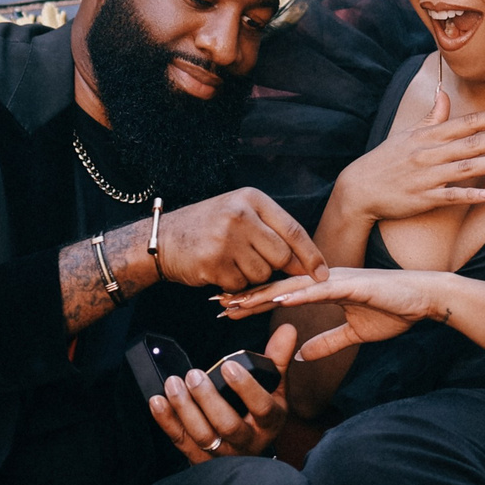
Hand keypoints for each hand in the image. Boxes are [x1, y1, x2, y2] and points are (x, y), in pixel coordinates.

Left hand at [148, 324, 297, 463]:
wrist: (248, 453)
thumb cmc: (260, 414)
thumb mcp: (274, 389)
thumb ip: (277, 359)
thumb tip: (287, 330)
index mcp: (269, 422)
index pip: (262, 407)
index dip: (245, 387)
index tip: (228, 366)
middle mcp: (247, 440)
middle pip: (228, 425)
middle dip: (208, 399)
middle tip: (194, 375)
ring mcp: (222, 452)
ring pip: (203, 435)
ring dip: (185, 409)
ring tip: (173, 384)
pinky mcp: (199, 457)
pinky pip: (181, 441)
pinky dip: (167, 421)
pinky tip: (158, 401)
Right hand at [154, 188, 328, 290]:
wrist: (162, 239)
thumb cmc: (207, 227)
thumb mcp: (238, 213)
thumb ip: (270, 230)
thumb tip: (306, 263)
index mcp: (251, 199)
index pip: (293, 230)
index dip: (311, 255)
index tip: (323, 273)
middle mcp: (240, 215)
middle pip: (281, 256)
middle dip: (277, 269)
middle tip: (258, 265)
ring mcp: (225, 239)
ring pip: (262, 273)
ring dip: (252, 277)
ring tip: (232, 262)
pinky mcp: (213, 262)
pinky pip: (241, 284)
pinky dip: (234, 285)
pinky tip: (219, 270)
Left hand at [223, 268, 456, 359]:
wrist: (427, 299)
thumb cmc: (396, 310)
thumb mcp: (355, 334)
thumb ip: (326, 343)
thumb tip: (300, 356)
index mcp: (324, 290)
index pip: (281, 297)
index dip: (253, 302)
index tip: (226, 309)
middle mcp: (325, 281)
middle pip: (278, 288)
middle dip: (247, 296)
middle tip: (215, 304)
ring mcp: (338, 281)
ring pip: (292, 288)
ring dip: (262, 295)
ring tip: (236, 302)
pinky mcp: (354, 285)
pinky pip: (321, 291)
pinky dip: (299, 295)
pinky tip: (278, 300)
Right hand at [330, 87, 484, 225]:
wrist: (359, 188)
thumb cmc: (385, 160)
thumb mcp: (407, 134)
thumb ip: (432, 117)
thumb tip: (444, 94)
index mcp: (429, 135)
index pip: (469, 122)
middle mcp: (431, 153)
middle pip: (474, 142)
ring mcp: (428, 176)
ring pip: (468, 166)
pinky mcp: (424, 198)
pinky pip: (453, 195)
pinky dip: (473, 194)